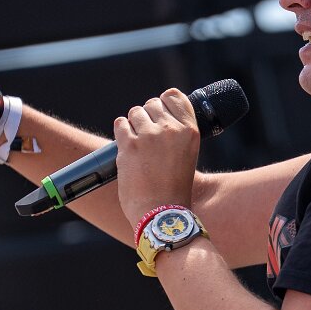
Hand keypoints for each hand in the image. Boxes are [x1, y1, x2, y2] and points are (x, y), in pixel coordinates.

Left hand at [114, 88, 201, 224]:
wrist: (162, 213)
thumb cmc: (174, 189)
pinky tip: (127, 149)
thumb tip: (156, 116)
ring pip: (134, 113)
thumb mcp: (187, 155)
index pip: (173, 96)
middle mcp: (171, 129)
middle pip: (151, 103)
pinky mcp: (130, 145)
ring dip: (133, 126)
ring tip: (138, 148)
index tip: (159, 114)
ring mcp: (149, 136)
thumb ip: (176, 134)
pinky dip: (121, 134)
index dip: (163, 102)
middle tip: (147, 140)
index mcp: (190, 131)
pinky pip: (120, 124)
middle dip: (146, 118)